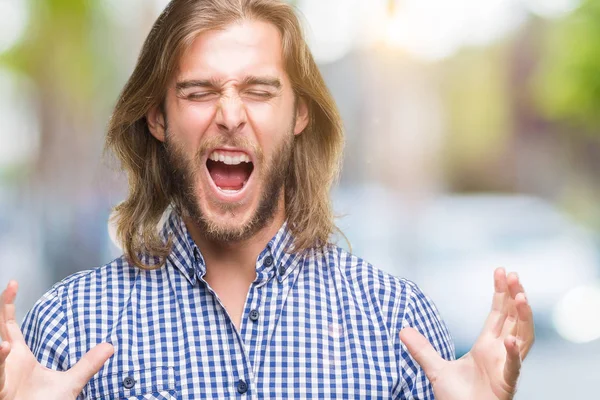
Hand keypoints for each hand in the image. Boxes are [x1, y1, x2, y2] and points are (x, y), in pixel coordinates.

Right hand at [0, 281, 113, 399]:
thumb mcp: (70, 383)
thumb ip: (88, 364)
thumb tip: (110, 347)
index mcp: (20, 356)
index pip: (9, 325)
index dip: (8, 305)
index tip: (13, 284)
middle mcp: (6, 363)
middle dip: (1, 311)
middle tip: (10, 287)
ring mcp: (1, 377)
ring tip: (6, 342)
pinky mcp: (0, 390)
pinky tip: (4, 349)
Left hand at [399, 268, 533, 399]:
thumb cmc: (457, 399)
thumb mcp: (435, 369)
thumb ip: (422, 349)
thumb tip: (402, 330)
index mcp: (487, 346)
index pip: (498, 314)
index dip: (501, 293)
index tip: (501, 271)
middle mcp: (500, 353)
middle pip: (513, 319)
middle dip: (514, 296)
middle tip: (512, 274)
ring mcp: (505, 367)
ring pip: (522, 338)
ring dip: (522, 317)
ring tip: (520, 296)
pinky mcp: (505, 384)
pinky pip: (513, 368)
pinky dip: (514, 354)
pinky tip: (512, 339)